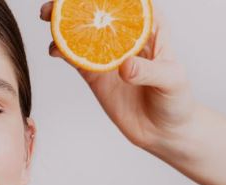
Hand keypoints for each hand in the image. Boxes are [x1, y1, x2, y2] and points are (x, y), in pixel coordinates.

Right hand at [39, 1, 194, 151]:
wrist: (163, 132)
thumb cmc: (176, 100)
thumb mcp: (172, 81)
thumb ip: (149, 71)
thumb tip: (125, 66)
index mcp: (150, 27)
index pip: (130, 4)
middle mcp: (126, 36)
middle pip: (100, 13)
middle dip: (77, 5)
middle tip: (58, 4)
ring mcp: (108, 54)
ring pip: (82, 32)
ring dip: (63, 24)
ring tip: (49, 19)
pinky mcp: (94, 74)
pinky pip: (75, 57)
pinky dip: (62, 51)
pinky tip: (55, 50)